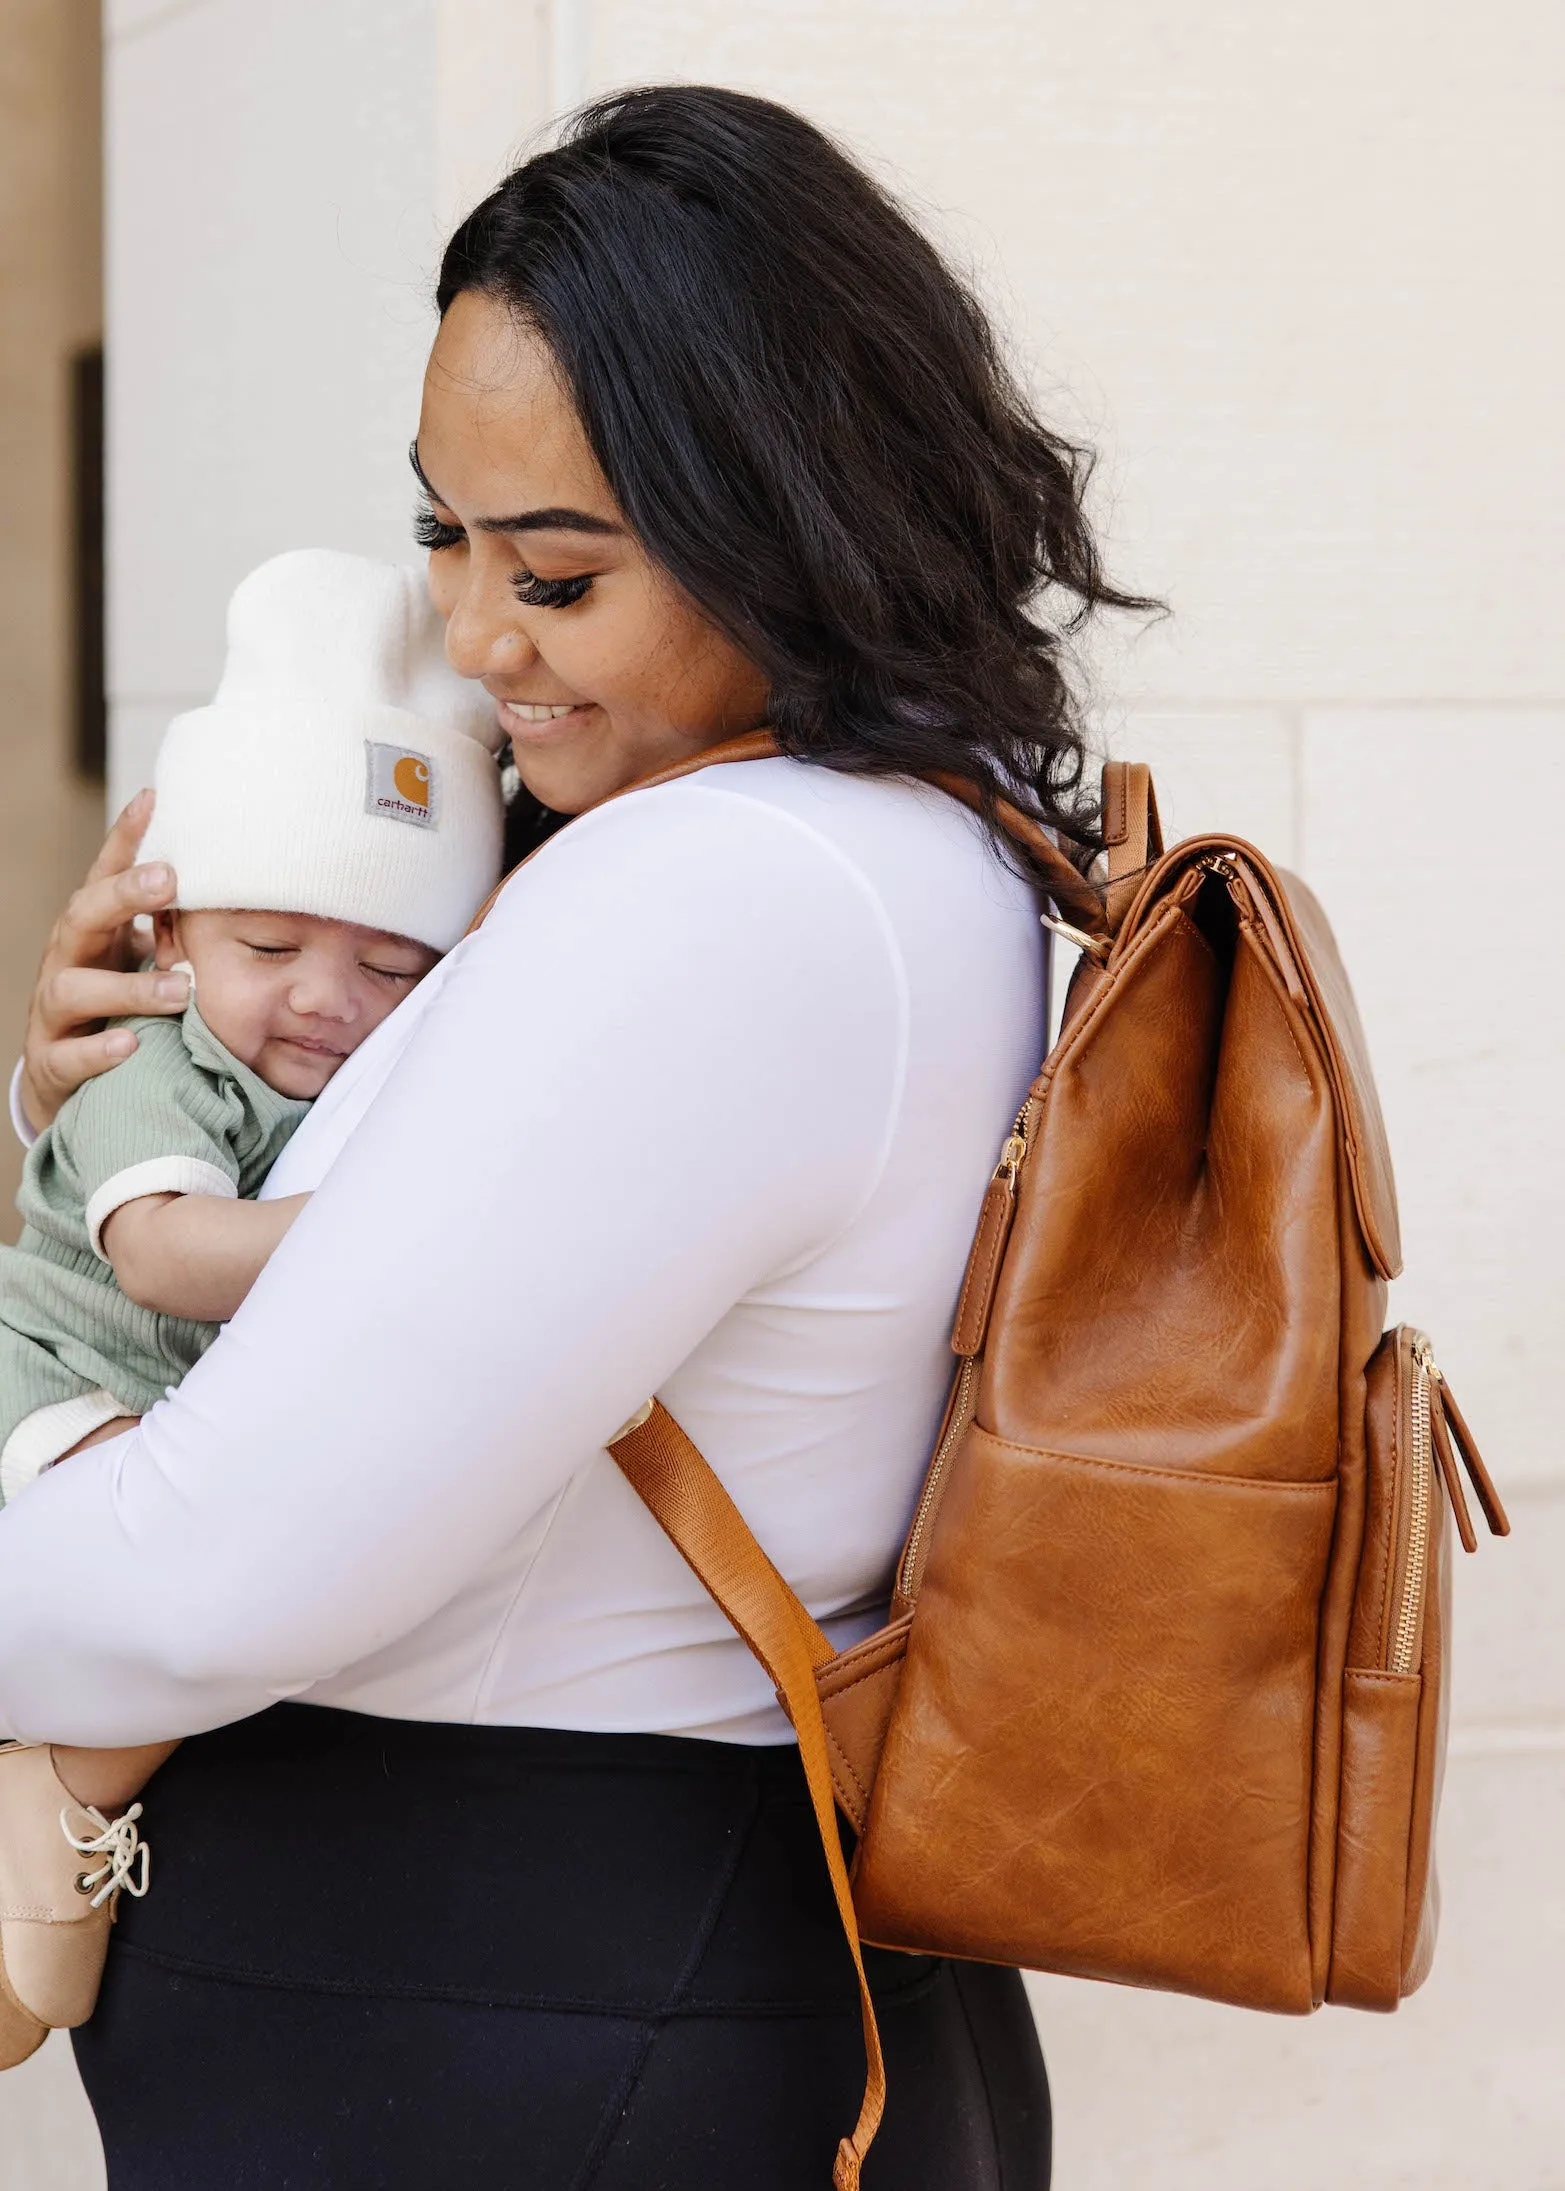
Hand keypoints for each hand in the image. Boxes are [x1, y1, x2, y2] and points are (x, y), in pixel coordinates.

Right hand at [19, 791, 189, 1133]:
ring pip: (74, 989)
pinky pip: (69, 1056)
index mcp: (94, 930)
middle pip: (82, 915)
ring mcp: (54, 1011)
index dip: (125, 838)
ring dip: (128, 988)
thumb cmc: (116, 1002)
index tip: (156, 799)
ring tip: (179, 991)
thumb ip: (172, 924)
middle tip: (170, 878)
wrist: (66, 1076)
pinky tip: (131, 1044)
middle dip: (122, 895)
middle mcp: (67, 960)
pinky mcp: (52, 1061)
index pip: (104, 875)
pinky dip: (99, 1051)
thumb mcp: (141, 957)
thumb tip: (236, 880)